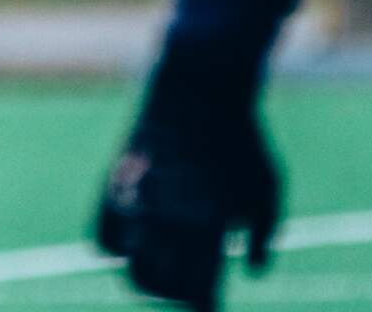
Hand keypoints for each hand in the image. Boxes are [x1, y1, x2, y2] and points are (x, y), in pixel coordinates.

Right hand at [95, 79, 280, 310]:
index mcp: (208, 222)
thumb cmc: (241, 139)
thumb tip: (251, 273)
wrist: (199, 83)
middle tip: (189, 288)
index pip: (196, 292)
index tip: (209, 304)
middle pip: (158, 286)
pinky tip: (136, 245)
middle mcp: (167, 214)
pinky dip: (118, 251)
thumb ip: (262, 236)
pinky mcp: (115, 183)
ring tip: (164, 272)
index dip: (202, 305)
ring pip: (129, 269)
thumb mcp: (268, 187)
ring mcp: (136, 198)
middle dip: (174, 296)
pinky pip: (104, 240)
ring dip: (147, 279)